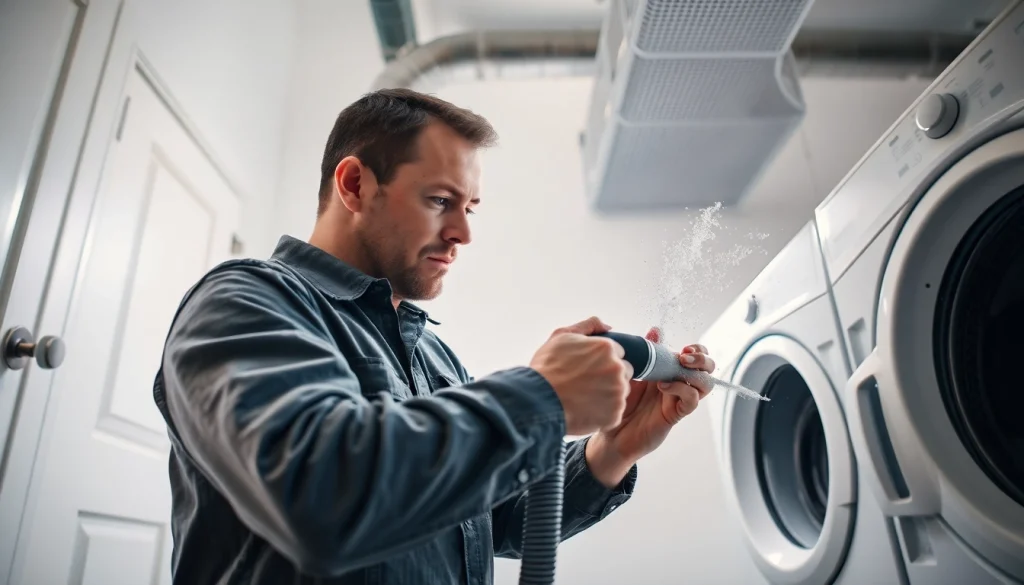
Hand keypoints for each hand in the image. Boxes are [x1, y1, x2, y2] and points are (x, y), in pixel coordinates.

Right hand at [529, 316, 632, 435]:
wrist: (536, 401)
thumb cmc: (546, 369)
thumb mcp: (561, 336)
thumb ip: (588, 326)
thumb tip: (608, 327)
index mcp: (606, 348)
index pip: (617, 353)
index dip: (601, 360)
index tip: (587, 369)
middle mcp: (616, 368)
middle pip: (623, 373)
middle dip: (609, 377)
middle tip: (586, 384)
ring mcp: (617, 393)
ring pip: (620, 393)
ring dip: (608, 395)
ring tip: (584, 398)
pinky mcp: (614, 415)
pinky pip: (614, 413)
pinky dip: (602, 414)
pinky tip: (585, 410)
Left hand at [586, 327, 714, 486]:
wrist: (611, 431)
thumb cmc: (619, 401)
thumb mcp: (630, 370)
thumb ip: (645, 351)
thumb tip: (656, 329)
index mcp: (671, 371)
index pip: (697, 356)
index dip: (697, 349)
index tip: (683, 347)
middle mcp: (679, 384)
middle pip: (709, 368)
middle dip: (702, 358)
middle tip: (684, 356)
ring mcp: (678, 399)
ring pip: (706, 384)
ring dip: (695, 372)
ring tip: (677, 367)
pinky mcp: (675, 414)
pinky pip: (691, 400)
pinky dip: (681, 388)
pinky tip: (663, 386)